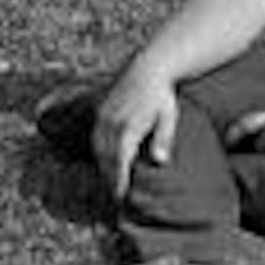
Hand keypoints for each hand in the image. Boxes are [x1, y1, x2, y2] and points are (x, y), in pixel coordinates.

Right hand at [90, 65, 178, 197]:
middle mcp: (112, 122)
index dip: (119, 179)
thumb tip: (159, 161)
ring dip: (103, 166)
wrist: (147, 69)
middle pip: (106, 157)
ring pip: (98, 147)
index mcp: (129, 126)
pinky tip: (106, 160)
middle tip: (116, 196)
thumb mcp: (169, 117)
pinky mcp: (101, 111)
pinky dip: (99, 151)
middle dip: (110, 177)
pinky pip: (96, 137)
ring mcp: (104, 116)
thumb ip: (163, 139)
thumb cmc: (162, 97)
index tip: (121, 196)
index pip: (120, 159)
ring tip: (111, 181)